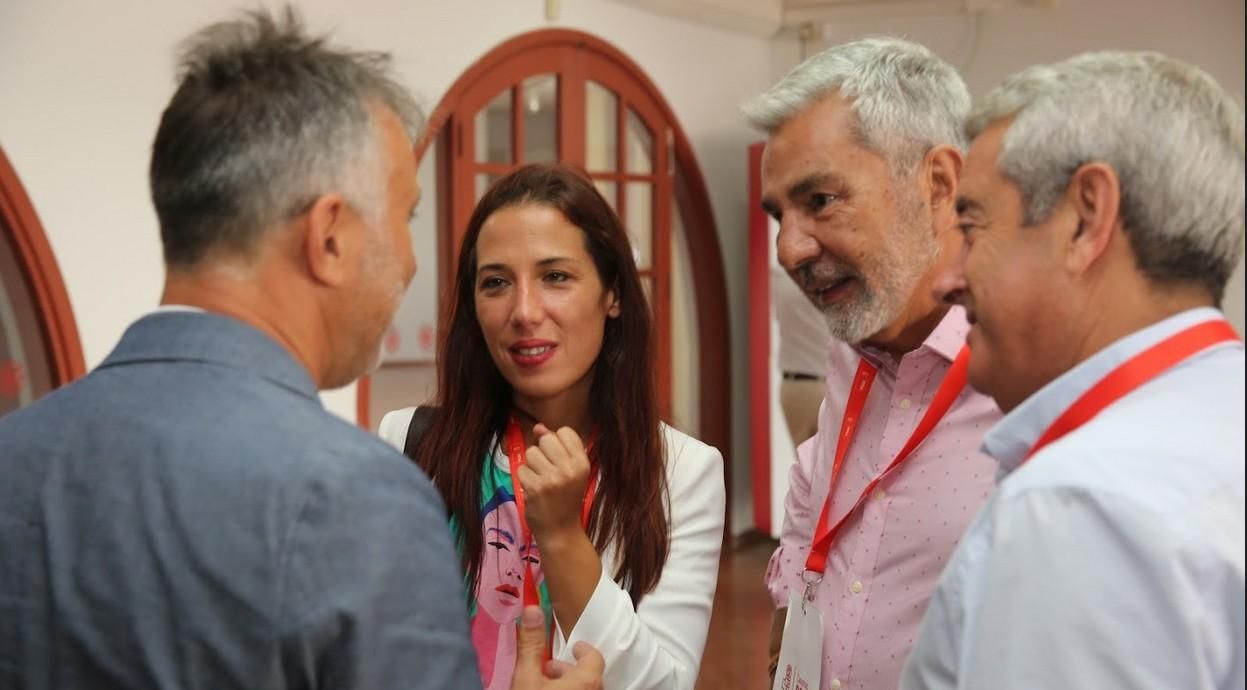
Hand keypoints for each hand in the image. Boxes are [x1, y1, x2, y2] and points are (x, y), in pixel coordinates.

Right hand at [511, 606, 603, 689]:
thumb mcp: (527, 677)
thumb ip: (532, 644)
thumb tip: (533, 610)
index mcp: (587, 680)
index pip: (595, 657)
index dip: (583, 649)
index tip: (574, 646)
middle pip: (589, 674)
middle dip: (569, 667)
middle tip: (549, 667)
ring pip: (584, 687)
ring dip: (568, 682)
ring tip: (544, 682)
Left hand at [515, 424, 590, 541]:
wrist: (561, 531)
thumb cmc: (566, 498)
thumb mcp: (571, 471)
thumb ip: (557, 447)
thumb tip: (538, 427)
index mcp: (582, 462)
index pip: (565, 432)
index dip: (557, 442)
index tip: (559, 459)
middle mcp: (569, 469)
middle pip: (546, 440)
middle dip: (543, 453)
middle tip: (549, 472)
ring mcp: (552, 478)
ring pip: (531, 453)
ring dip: (532, 466)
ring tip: (541, 481)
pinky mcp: (535, 488)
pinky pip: (521, 469)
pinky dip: (525, 479)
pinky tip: (534, 490)